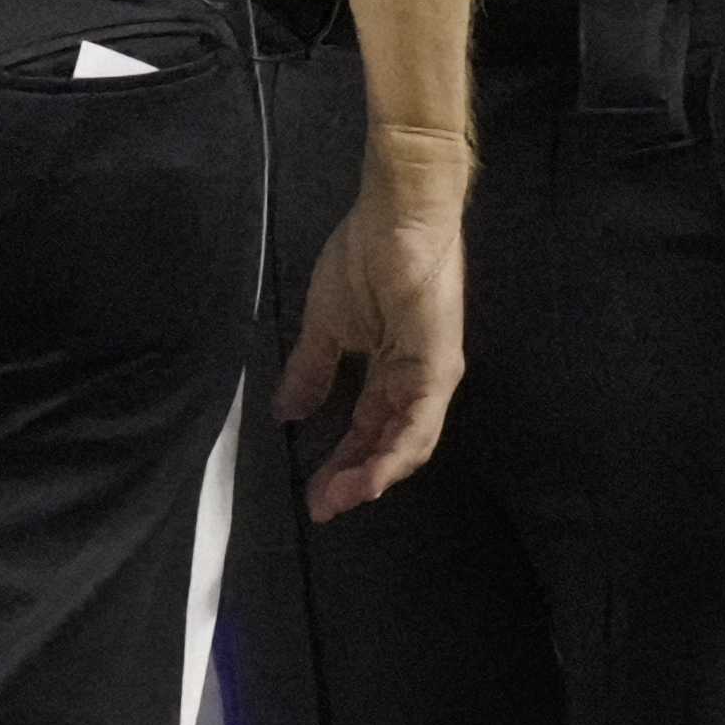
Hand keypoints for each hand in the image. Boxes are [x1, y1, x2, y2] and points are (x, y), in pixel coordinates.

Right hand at [276, 126, 466, 517]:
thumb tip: (285, 409)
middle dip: (352, 480)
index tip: (311, 490)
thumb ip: (312, 370)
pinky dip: (392, 455)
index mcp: (391, 371)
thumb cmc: (363, 258)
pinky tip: (367, 478)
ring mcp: (431, 377)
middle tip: (320, 506)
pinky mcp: (438, 368)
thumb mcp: (326, 327)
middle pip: (387, 446)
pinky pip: (418, 425)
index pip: (367, 430)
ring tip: (335, 498)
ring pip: (405, 445)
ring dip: (370, 477)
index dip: (340, 463)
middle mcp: (415, 382)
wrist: (395, 218)